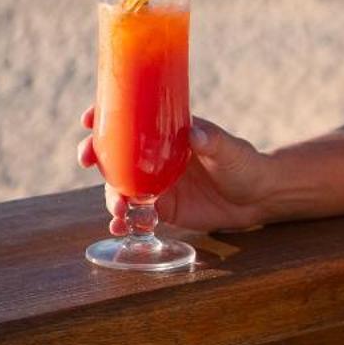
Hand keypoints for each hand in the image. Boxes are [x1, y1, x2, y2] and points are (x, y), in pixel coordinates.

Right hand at [77, 109, 274, 234]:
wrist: (256, 198)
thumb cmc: (244, 163)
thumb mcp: (229, 149)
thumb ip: (212, 141)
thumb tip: (193, 134)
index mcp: (167, 133)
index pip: (131, 119)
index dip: (105, 116)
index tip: (88, 118)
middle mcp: (155, 156)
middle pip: (116, 153)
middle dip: (96, 155)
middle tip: (87, 160)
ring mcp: (155, 183)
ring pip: (120, 186)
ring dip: (111, 196)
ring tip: (118, 211)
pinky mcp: (162, 208)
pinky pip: (135, 213)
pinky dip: (124, 221)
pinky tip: (121, 228)